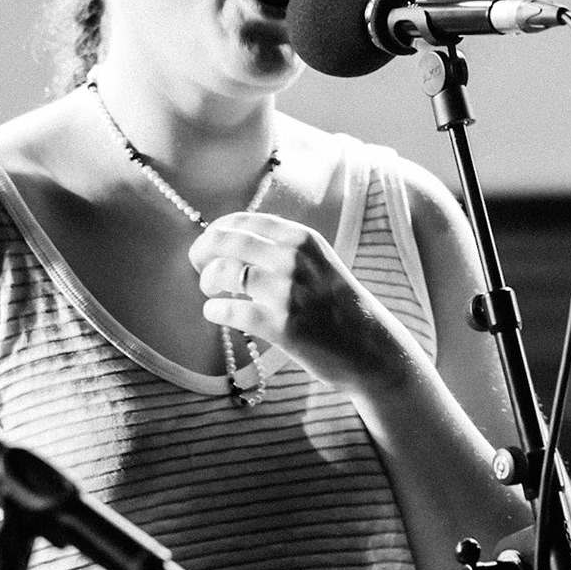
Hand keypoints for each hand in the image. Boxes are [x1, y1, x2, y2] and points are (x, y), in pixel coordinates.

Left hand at [189, 211, 419, 392]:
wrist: (371, 348)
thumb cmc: (341, 306)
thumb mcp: (320, 263)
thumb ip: (284, 250)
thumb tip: (234, 242)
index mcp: (303, 239)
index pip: (244, 221)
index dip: (217, 231)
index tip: (209, 244)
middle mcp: (295, 259)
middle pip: (226, 242)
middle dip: (202, 252)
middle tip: (199, 266)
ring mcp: (288, 292)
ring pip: (223, 273)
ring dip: (208, 282)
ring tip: (212, 291)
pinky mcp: (281, 326)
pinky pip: (230, 311)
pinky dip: (215, 311)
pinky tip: (217, 313)